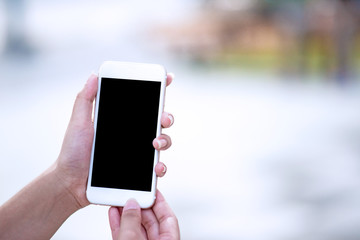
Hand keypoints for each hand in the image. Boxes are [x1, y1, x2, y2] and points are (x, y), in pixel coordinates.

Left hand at [55, 73, 174, 208]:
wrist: (71, 182)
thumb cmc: (73, 152)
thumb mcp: (78, 122)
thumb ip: (85, 99)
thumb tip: (94, 75)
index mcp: (122, 121)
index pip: (144, 103)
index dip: (158, 90)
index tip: (167, 79)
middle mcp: (133, 135)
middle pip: (159, 121)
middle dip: (167, 116)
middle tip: (163, 118)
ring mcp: (138, 154)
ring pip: (163, 142)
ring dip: (166, 140)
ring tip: (156, 144)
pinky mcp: (139, 173)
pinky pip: (157, 168)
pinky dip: (161, 167)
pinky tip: (156, 167)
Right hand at [109, 190, 179, 239]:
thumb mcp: (132, 239)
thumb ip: (132, 221)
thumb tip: (131, 205)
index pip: (168, 217)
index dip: (160, 202)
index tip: (152, 190)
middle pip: (151, 221)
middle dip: (139, 207)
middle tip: (131, 195)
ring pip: (136, 228)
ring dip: (126, 214)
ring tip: (119, 202)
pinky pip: (125, 235)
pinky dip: (119, 225)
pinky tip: (114, 214)